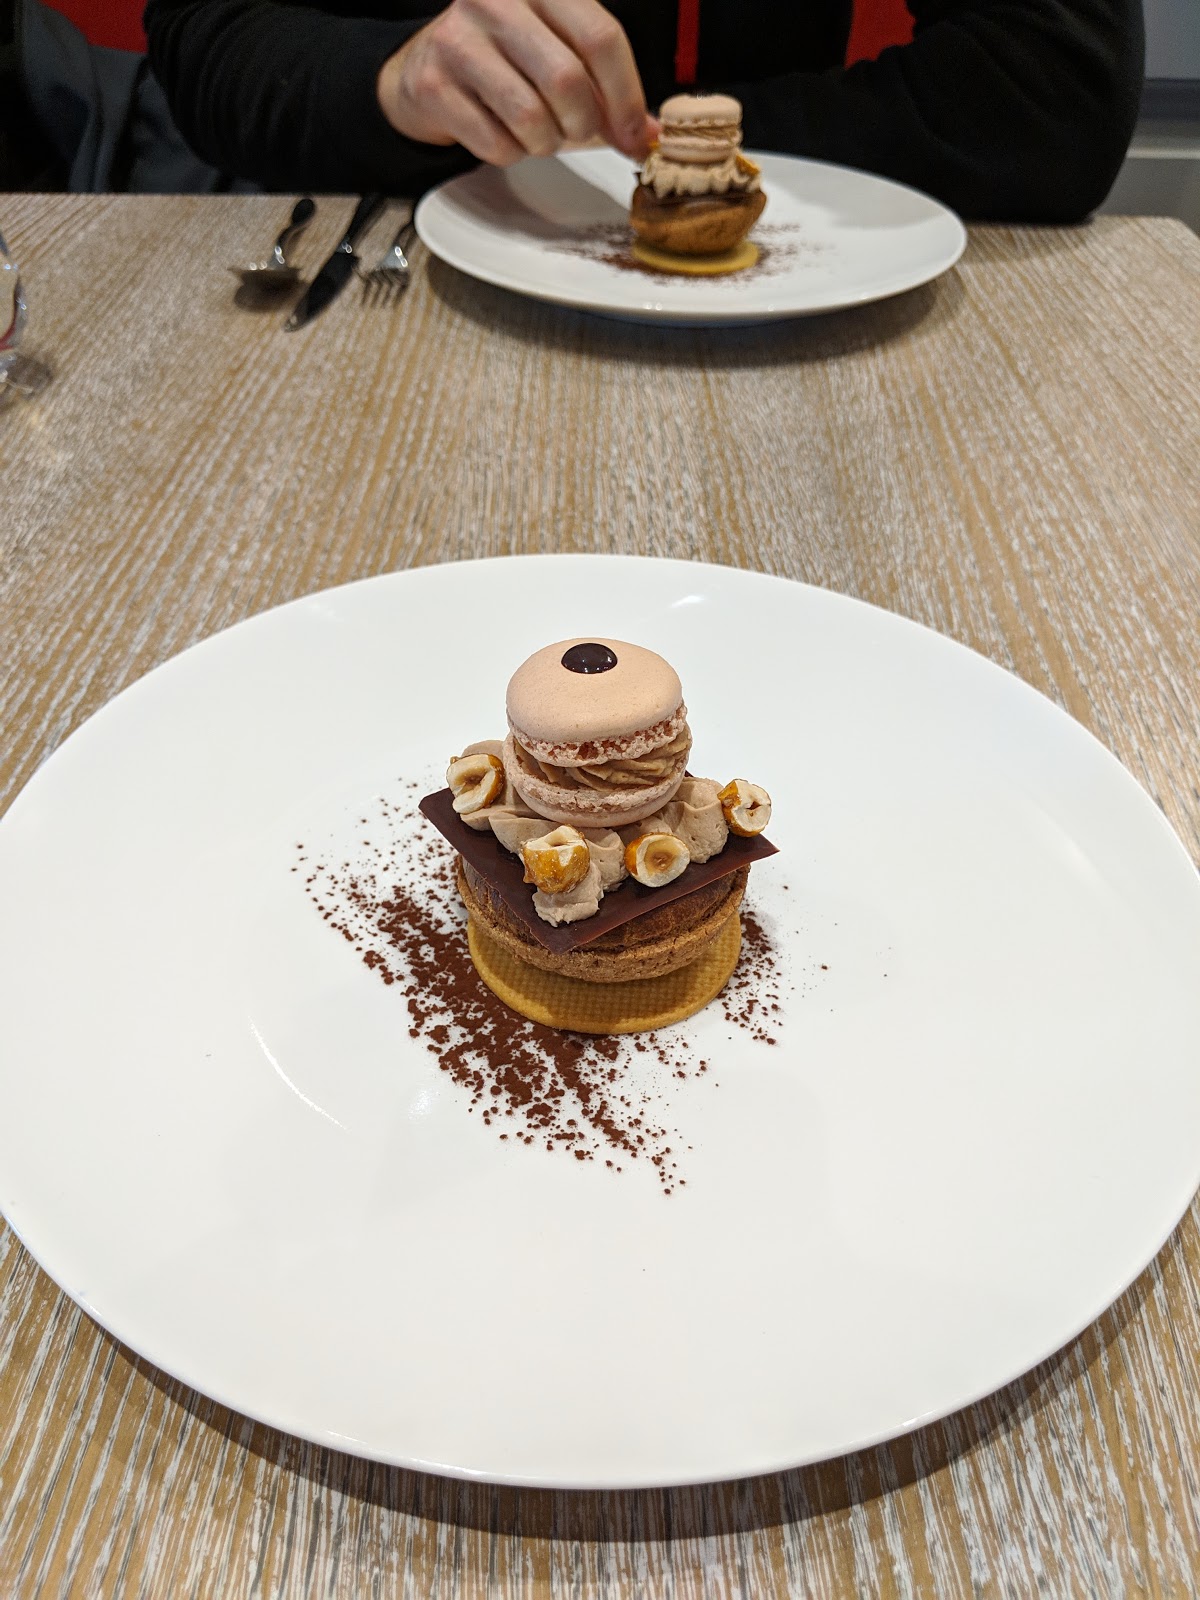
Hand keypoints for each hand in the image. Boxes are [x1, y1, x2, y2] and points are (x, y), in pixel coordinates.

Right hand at [377, 0, 655, 165]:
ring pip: (532, 118)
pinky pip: (496, 144)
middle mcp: (496, 1)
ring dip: (545, 143)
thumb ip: (604, 86)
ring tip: (537, 133)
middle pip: (568, 82)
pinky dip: (510, 153)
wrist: (425, 68)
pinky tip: (501, 133)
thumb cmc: (504, 62)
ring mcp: (459, 40)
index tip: (635, 136)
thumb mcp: (557, 53)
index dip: (627, 96)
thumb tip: (647, 136)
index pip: (601, 37)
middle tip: (577, 132)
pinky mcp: (434, 85)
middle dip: (583, 124)